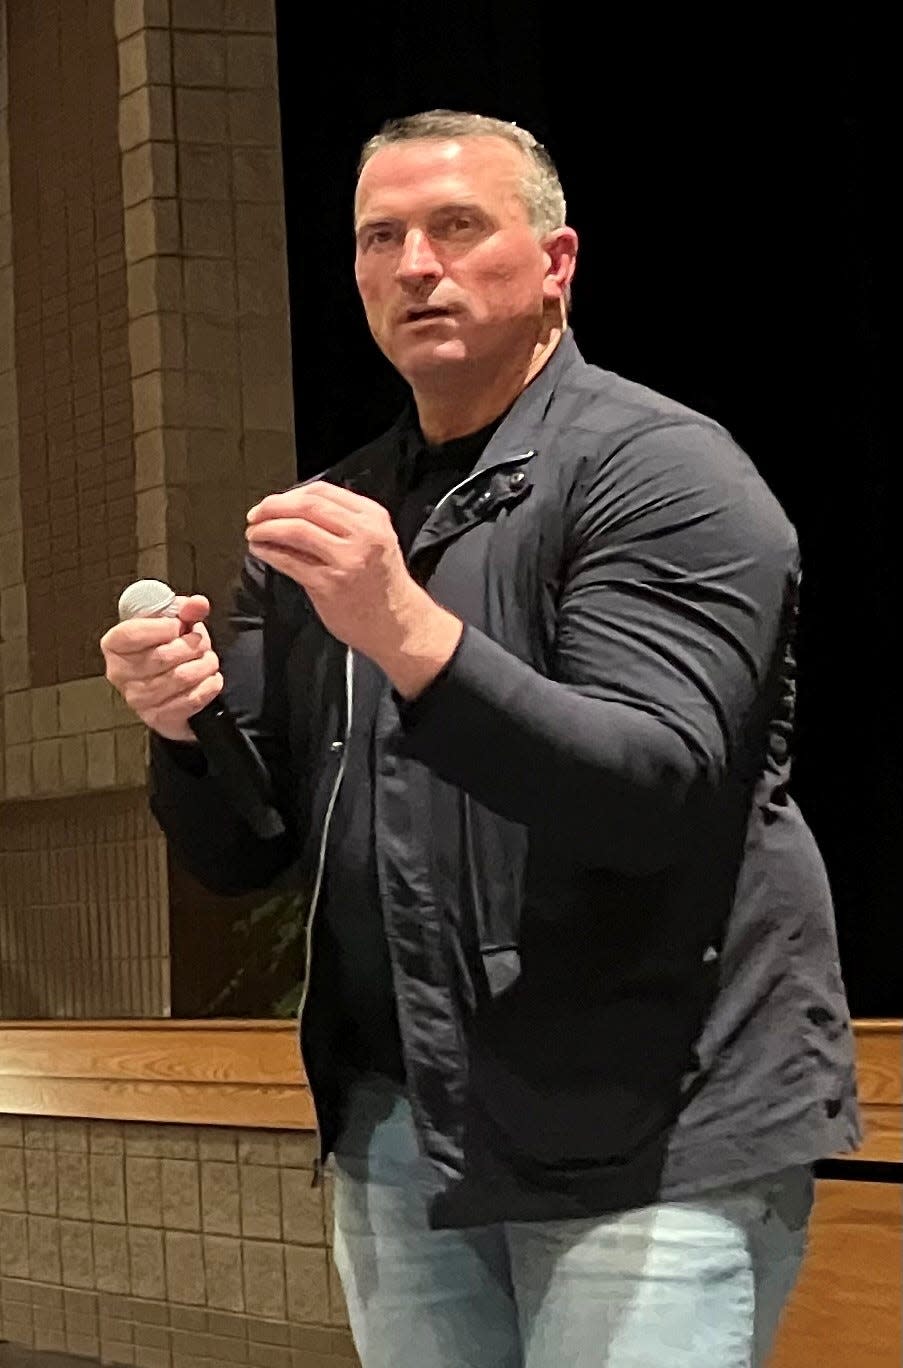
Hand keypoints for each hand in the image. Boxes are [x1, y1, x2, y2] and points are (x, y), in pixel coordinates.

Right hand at [100, 595, 222, 742]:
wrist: (171, 687)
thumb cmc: (165, 648)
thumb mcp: (171, 623)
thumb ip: (184, 610)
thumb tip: (199, 604)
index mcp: (114, 645)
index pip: (133, 633)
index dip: (163, 627)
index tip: (179, 625)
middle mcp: (120, 674)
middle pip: (164, 656)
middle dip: (193, 645)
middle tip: (200, 643)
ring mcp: (137, 699)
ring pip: (181, 677)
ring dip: (205, 665)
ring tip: (208, 659)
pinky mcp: (158, 718)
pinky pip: (192, 699)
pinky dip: (209, 685)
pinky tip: (210, 678)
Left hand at [246, 482, 462, 696]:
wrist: (398, 624)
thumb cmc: (382, 585)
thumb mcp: (372, 541)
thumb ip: (340, 523)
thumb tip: (290, 512)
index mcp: (372, 517)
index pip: (321, 492)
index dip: (289, 495)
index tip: (272, 503)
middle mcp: (363, 534)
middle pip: (307, 506)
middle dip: (272, 507)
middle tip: (255, 515)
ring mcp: (347, 559)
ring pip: (296, 530)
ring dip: (267, 529)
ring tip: (254, 533)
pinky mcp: (330, 585)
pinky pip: (291, 561)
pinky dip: (270, 552)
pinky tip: (261, 551)